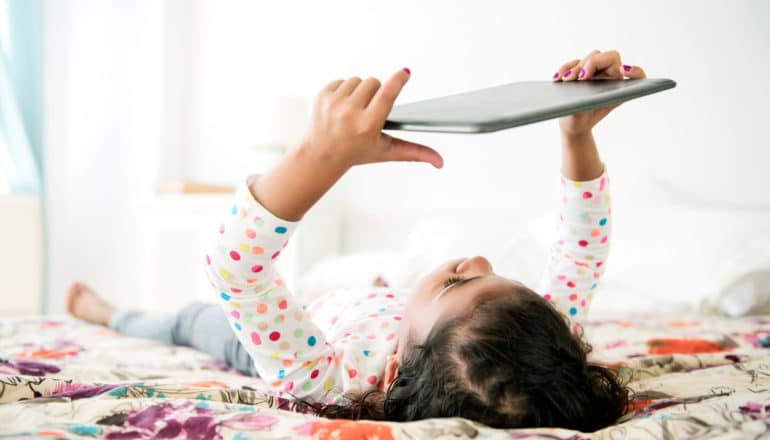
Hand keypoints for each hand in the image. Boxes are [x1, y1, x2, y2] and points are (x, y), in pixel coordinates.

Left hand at [302, 68, 443, 169]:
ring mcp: (333, 103)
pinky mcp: (322, 95)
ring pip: (358, 80)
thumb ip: (415, 153)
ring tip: (354, 110)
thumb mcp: (387, 152)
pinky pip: (342, 80)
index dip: (398, 80)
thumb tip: (440, 162)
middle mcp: (349, 114)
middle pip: (374, 82)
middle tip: (369, 110)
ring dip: (359, 92)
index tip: (405, 73)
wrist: (321, 155)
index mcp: (367, 126)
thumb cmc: (356, 152)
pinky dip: (344, 91)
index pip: (388, 93)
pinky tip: (341, 107)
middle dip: (375, 93)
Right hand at [553, 50, 646, 136]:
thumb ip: (582, 102)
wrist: (571, 124)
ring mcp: (596, 73)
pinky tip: (558, 78)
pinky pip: (576, 61)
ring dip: (576, 67)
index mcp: (618, 88)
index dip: (634, 71)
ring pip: (591, 57)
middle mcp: (609, 77)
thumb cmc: (581, 121)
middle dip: (592, 64)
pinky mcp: (582, 71)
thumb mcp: (582, 115)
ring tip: (566, 80)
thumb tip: (578, 84)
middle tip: (580, 78)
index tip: (623, 71)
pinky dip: (566, 67)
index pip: (635, 74)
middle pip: (607, 57)